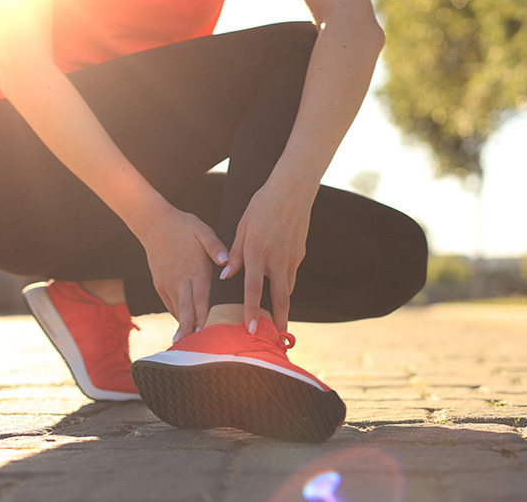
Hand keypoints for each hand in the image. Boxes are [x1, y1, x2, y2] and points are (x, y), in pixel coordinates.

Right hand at [137, 206, 227, 341]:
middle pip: (187, 310)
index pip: (201, 298)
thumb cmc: (183, 226)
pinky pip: (169, 304)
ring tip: (187, 344)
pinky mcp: (160, 283)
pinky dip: (176, 316)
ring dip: (183, 326)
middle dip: (191, 330)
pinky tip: (182, 326)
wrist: (153, 223)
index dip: (203, 317)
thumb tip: (226, 262)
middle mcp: (181, 280)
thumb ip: (216, 247)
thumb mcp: (202, 230)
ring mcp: (168, 283)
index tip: (207, 333)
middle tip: (195, 347)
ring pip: (177, 310)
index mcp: (195, 269)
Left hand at [223, 180, 314, 331]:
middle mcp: (276, 258)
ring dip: (283, 304)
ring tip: (277, 320)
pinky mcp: (300, 253)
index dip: (252, 311)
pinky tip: (279, 289)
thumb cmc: (262, 205)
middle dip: (279, 320)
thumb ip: (235, 254)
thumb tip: (226, 276)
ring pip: (288, 288)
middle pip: (281, 297)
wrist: (292, 189)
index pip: (253, 289)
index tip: (250, 329)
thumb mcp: (242, 226)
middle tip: (277, 338)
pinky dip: (285, 284)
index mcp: (256, 251)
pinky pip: (291, 274)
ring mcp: (291, 256)